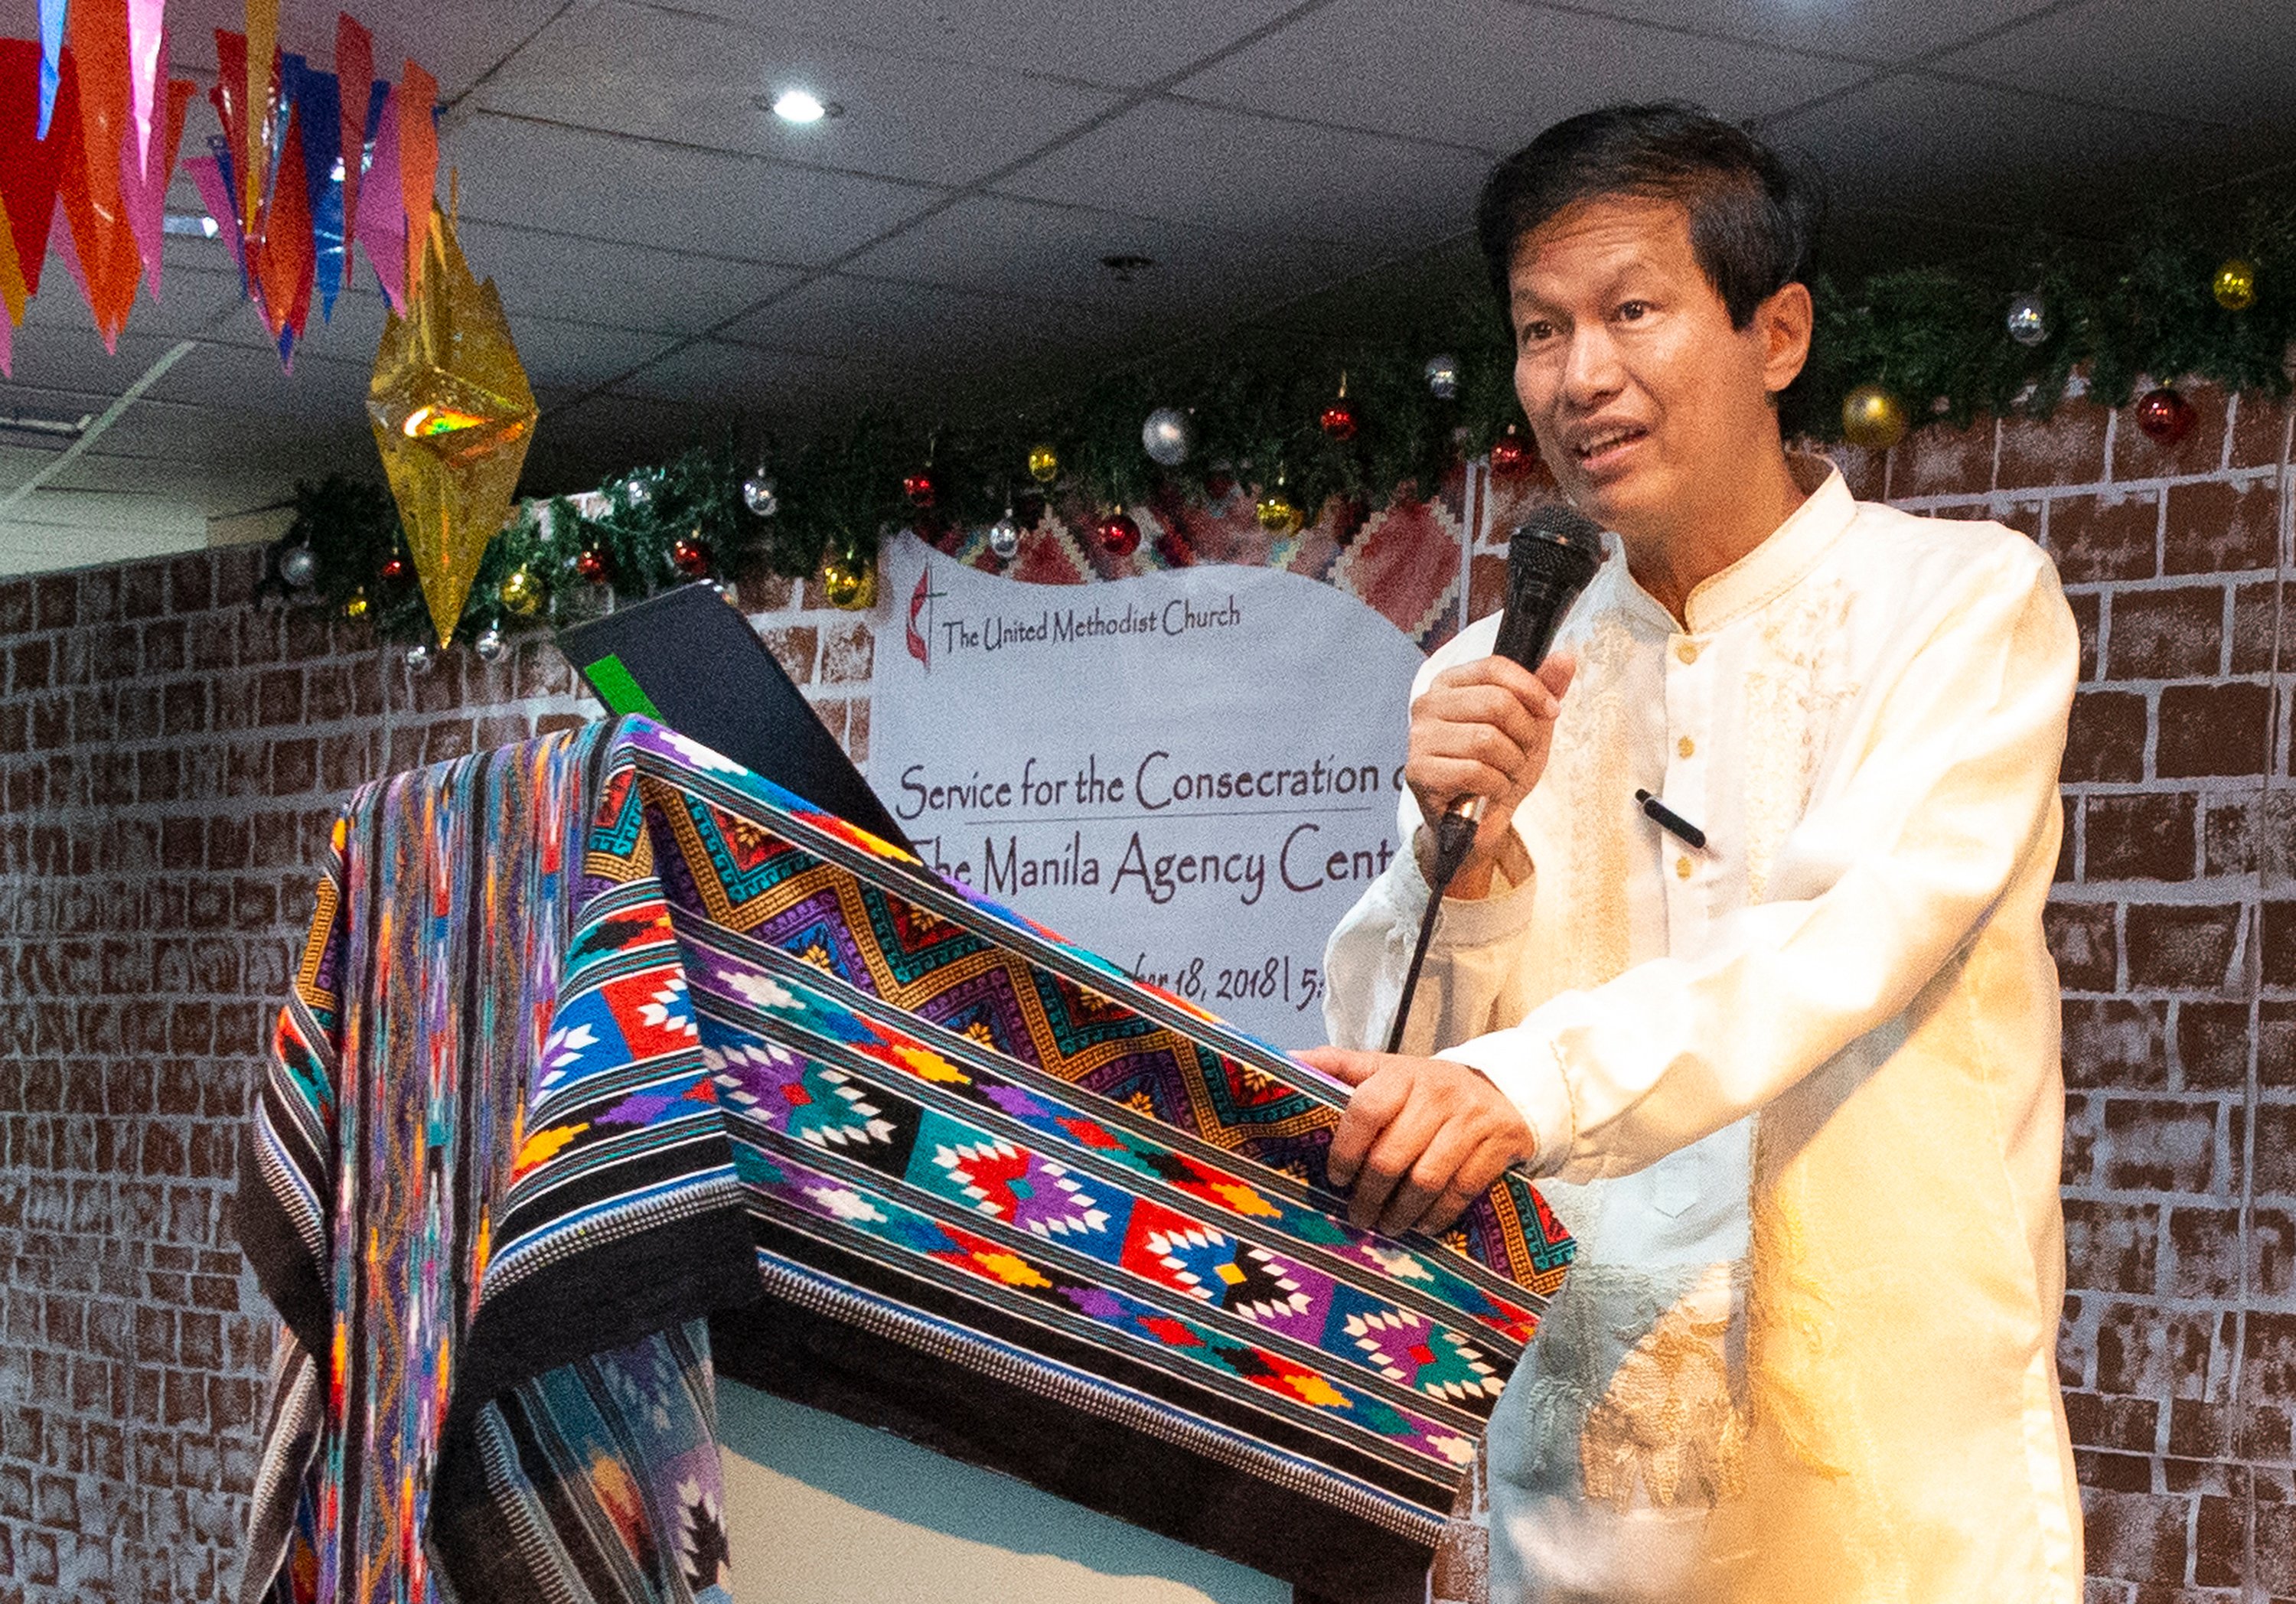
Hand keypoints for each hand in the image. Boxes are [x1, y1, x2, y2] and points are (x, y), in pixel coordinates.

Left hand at [1297, 1047, 1535, 1236]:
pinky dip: (1438, 1215)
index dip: (1346, 1149)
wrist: (1499, 1086)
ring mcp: (1469, 1120)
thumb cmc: (1422, 1087)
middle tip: (1358, 1215)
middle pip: (1393, 1156)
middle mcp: (1436, 1094)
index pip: (1367, 1110)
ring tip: (1387, 1226)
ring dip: (1401, 1212)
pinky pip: (1462, 1190)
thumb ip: (1335, 1065)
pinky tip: (1422, 1224)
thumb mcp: (1382, 1068)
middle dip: (1370, 1194)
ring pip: (1427, 1179)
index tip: (1336, 1177)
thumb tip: (1284, 1061)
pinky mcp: (1497, 1145)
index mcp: (1400, 1074)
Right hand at [1405, 650, 1574, 872]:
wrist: (1481, 820)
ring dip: (1511, 764)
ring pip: (1486, 739)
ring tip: (1505, 774)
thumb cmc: (1500, 767)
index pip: (1494, 668)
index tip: (1552, 711)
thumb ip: (1545, 689)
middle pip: (1495, 702)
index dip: (1532, 689)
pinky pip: (1474, 771)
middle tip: (1523, 753)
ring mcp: (1419, 737)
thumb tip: (1565, 658)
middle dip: (1524, 734)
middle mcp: (1428, 704)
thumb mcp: (1530, 725)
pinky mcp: (1419, 771)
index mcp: (1451, 683)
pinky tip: (1491, 791)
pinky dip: (1495, 785)